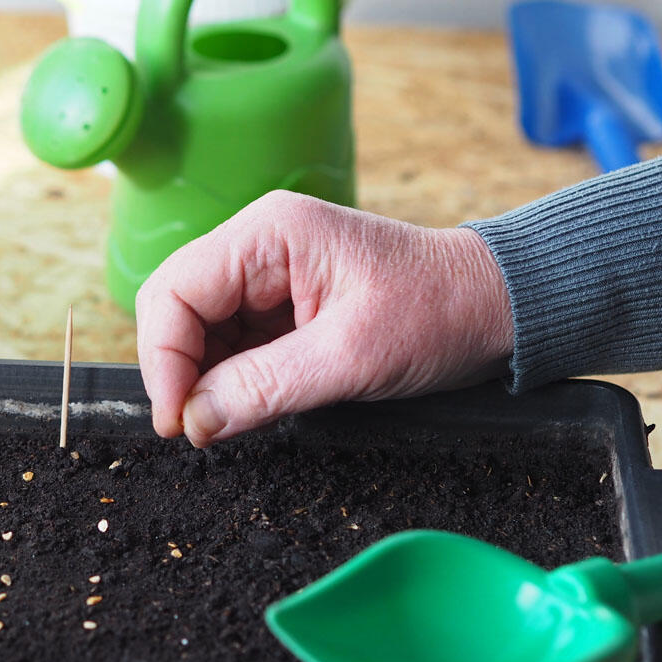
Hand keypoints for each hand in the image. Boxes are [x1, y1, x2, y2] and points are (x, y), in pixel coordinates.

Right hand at [136, 190, 514, 446]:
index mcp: (269, 233)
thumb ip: (265, 387)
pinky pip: (232, 345)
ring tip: (234, 420)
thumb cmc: (440, 311)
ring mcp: (268, 276)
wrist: (497, 308)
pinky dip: (231, 382)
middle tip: (198, 428)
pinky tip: (251, 407)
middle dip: (179, 371)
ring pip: (199, 332)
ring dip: (205, 380)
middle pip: (176, 308)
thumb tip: (195, 421)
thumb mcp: (352, 357)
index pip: (175, 291)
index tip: (178, 421)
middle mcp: (259, 246)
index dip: (164, 359)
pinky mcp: (282, 307)